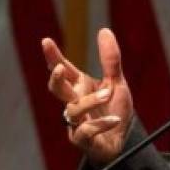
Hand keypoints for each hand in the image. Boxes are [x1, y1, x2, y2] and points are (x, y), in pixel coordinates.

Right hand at [43, 28, 132, 165]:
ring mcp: (76, 122)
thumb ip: (110, 59)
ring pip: (73, 110)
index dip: (54, 57)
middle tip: (60, 69)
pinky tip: (115, 120)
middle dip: (56, 79)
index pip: (64, 70)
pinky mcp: (83, 140)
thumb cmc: (114, 110)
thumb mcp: (117, 82)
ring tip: (109, 93)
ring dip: (91, 101)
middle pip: (57, 89)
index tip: (46, 41)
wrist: (123, 140)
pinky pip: (86, 131)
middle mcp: (74, 102)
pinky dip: (101, 124)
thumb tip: (104, 30)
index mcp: (80, 87)